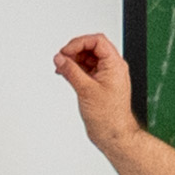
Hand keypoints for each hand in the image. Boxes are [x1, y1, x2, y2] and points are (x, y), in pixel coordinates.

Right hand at [51, 33, 136, 149]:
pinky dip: (75, 69)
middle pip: (92, 48)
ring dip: (73, 60)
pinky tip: (66, 74)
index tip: (65, 52)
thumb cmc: (109, 116)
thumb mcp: (86, 90)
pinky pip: (86, 69)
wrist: (113, 134)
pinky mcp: (99, 84)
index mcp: (115, 64)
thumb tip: (60, 58)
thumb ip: (71, 71)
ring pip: (88, 58)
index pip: (97, 41)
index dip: (79, 43)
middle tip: (61, 59)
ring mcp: (106, 75)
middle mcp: (112, 67)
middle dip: (74, 51)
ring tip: (61, 68)